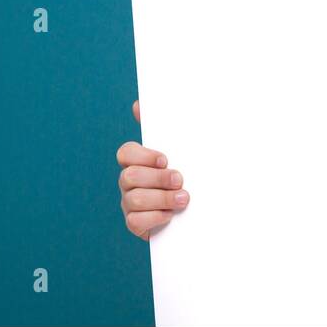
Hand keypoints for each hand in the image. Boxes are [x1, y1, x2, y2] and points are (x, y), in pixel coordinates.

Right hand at [117, 98, 188, 238]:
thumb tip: (138, 103)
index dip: (144, 156)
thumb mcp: (184, 149)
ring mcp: (129, 203)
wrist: (200, 210)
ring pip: (134, 199)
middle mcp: (129, 181)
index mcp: (139, 160)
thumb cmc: (189, 173)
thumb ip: (167, 128)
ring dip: (162, 199)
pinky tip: (171, 215)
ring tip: (184, 199)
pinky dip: (156, 218)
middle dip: (158, 179)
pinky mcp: (136, 223)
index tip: (166, 159)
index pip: (126, 152)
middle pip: (129, 176)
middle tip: (180, 180)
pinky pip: (135, 222)